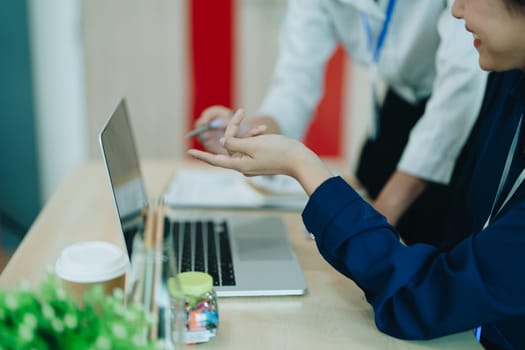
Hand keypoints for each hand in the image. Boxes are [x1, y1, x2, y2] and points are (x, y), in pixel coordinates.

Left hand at [188, 109, 332, 194]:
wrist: (300, 159)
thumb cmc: (277, 151)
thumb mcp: (252, 144)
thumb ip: (234, 143)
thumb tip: (224, 142)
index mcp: (239, 165)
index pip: (215, 160)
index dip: (201, 155)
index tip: (189, 152)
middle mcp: (244, 166)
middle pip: (231, 146)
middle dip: (234, 129)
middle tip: (240, 113)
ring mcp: (253, 163)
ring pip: (242, 144)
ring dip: (249, 133)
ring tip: (262, 127)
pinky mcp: (261, 159)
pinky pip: (252, 147)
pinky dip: (256, 137)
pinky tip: (264, 130)